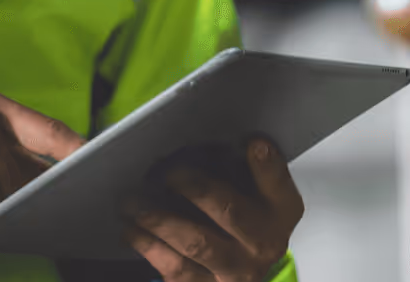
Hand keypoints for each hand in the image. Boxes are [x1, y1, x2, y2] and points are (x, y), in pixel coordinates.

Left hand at [119, 136, 303, 281]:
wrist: (247, 275)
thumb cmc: (247, 225)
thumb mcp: (259, 197)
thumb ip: (242, 170)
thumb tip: (204, 145)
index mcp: (279, 213)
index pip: (277, 184)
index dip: (267, 164)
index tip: (252, 142)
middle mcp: (261, 244)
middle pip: (229, 211)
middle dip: (194, 187)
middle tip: (165, 171)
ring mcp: (233, 271)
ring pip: (194, 243)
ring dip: (158, 217)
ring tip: (131, 200)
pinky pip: (173, 268)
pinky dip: (147, 245)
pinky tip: (130, 227)